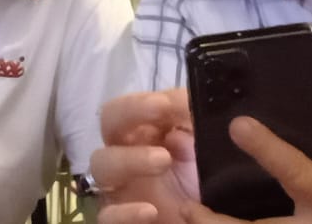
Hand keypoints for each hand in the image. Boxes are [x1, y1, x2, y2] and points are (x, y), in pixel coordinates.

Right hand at [91, 89, 199, 223]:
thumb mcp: (207, 146)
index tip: (166, 103)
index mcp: (145, 132)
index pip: (127, 106)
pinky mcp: (121, 220)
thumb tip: (192, 100)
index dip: (140, 102)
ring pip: (101, 166)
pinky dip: (125, 213)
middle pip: (108, 123)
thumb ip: (197, 120)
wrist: (209, 223)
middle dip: (130, 112)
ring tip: (164, 161)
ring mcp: (119, 187)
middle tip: (161, 112)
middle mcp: (127, 153)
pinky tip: (150, 211)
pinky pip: (107, 217)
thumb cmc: (205, 180)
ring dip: (130, 159)